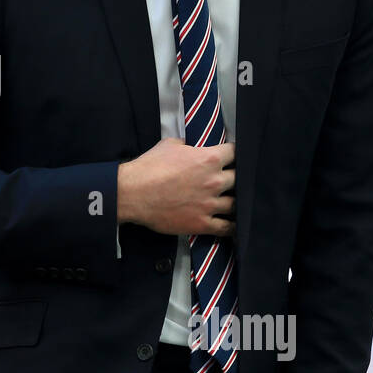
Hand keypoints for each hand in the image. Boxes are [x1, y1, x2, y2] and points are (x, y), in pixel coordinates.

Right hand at [117, 137, 234, 235]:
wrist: (132, 193)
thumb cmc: (149, 167)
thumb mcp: (169, 145)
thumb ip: (187, 145)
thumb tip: (191, 146)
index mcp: (209, 159)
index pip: (235, 153)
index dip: (234, 154)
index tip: (233, 157)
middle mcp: (214, 181)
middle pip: (239, 179)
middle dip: (235, 178)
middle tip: (230, 180)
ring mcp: (209, 204)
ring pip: (235, 204)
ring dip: (234, 202)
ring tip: (232, 202)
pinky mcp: (202, 223)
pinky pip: (226, 227)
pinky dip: (231, 226)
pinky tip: (232, 224)